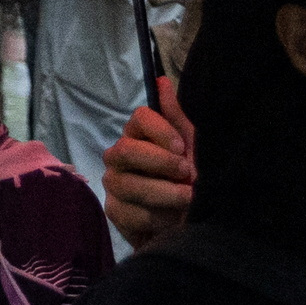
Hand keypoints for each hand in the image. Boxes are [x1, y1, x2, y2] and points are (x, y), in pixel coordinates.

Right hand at [101, 74, 196, 254]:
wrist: (188, 222)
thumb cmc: (190, 179)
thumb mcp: (192, 147)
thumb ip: (177, 117)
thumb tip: (162, 81)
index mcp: (140, 135)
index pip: (139, 118)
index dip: (159, 131)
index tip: (181, 148)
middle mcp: (119, 155)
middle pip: (126, 150)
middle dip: (160, 163)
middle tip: (186, 174)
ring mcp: (114, 183)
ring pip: (127, 184)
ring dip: (163, 193)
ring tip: (188, 199)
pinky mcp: (114, 211)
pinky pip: (128, 212)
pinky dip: (155, 217)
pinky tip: (172, 220)